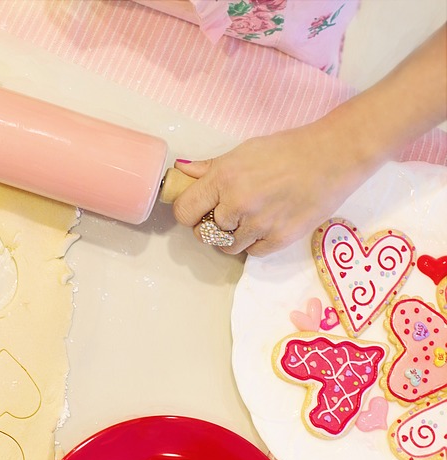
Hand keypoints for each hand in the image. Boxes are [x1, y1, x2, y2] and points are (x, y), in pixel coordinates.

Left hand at [172, 24, 444, 256]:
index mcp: (224, 179)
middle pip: (204, 234)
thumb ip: (211, 168)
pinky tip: (263, 227)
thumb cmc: (288, 148)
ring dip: (231, 238)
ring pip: (227, 247)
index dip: (189, 213)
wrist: (335, 155)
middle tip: (225, 216)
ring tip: (246, 221)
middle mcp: (238, 204)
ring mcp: (260, 224)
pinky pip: (253, 253)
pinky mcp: (281, 238)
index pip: (185, 211)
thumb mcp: (245, 150)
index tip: (197, 211)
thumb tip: (181, 172)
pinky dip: (254, 244)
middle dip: (210, 227)